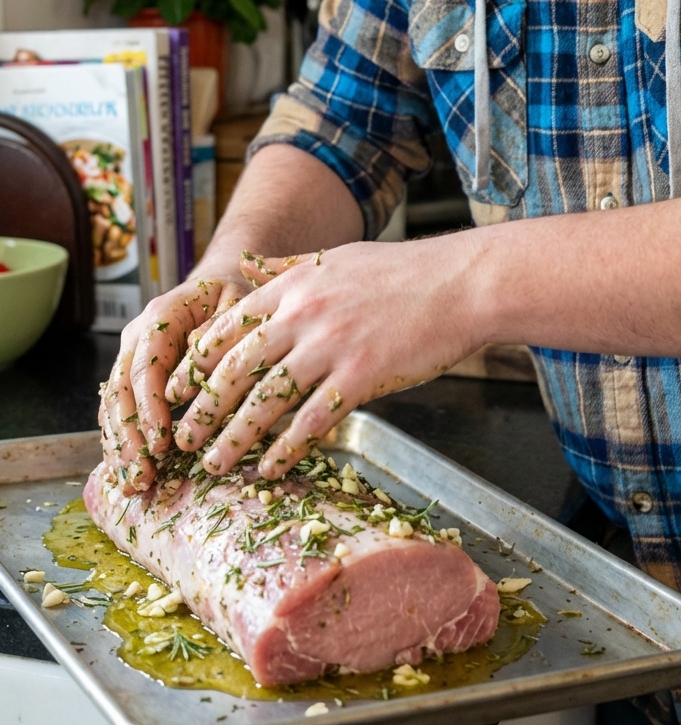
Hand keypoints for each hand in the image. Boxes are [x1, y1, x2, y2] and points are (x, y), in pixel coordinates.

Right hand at [99, 267, 252, 493]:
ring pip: (113, 406)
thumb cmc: (232, 296)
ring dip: (120, 447)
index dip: (150, 407)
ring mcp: (129, 356)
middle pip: (121, 391)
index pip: (146, 366)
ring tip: (134, 483)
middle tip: (143, 476)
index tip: (160, 442)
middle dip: (129, 438)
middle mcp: (135, 337)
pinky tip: (127, 472)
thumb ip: (219, 330)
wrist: (218, 286)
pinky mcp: (132, 376)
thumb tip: (195, 364)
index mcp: (160, 317)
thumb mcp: (237, 302)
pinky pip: (117, 411)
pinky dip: (119, 442)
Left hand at [166, 236, 480, 480]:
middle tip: (181, 438)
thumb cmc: (402, 271)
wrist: (459, 284)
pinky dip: (286, 448)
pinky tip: (270, 468)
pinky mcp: (360, 376)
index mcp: (294, 285)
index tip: (178, 388)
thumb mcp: (335, 257)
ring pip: (266, 401)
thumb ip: (287, 266)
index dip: (197, 361)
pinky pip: (312, 420)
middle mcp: (303, 314)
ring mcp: (330, 346)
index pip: (229, 325)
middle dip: (203, 408)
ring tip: (214, 464)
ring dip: (234, 438)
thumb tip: (247, 263)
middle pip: (236, 368)